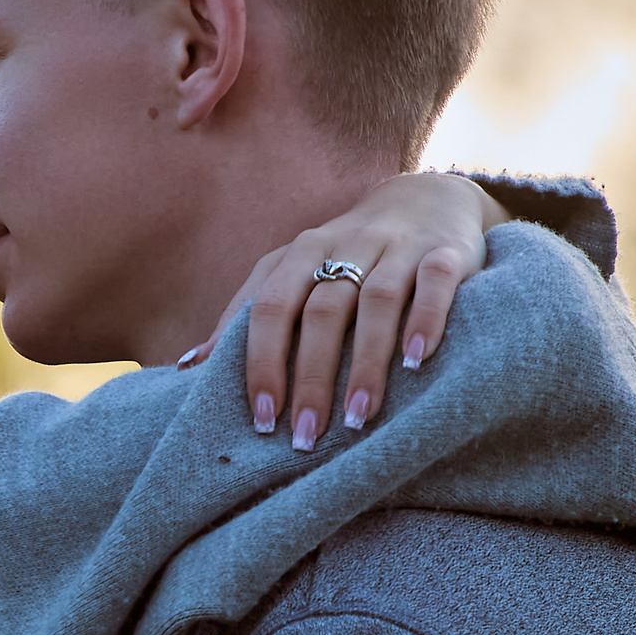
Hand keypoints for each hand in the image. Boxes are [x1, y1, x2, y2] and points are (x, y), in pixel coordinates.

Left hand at [184, 172, 512, 449]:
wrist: (428, 199)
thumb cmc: (349, 255)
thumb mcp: (294, 274)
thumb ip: (249, 315)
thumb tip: (188, 368)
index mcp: (301, 253)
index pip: (271, 307)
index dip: (262, 362)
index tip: (261, 418)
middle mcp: (346, 245)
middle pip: (321, 311)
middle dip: (310, 377)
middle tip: (305, 435)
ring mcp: (398, 247)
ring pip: (377, 301)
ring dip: (366, 362)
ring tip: (357, 417)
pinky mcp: (447, 252)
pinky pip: (435, 283)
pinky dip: (426, 320)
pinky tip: (417, 361)